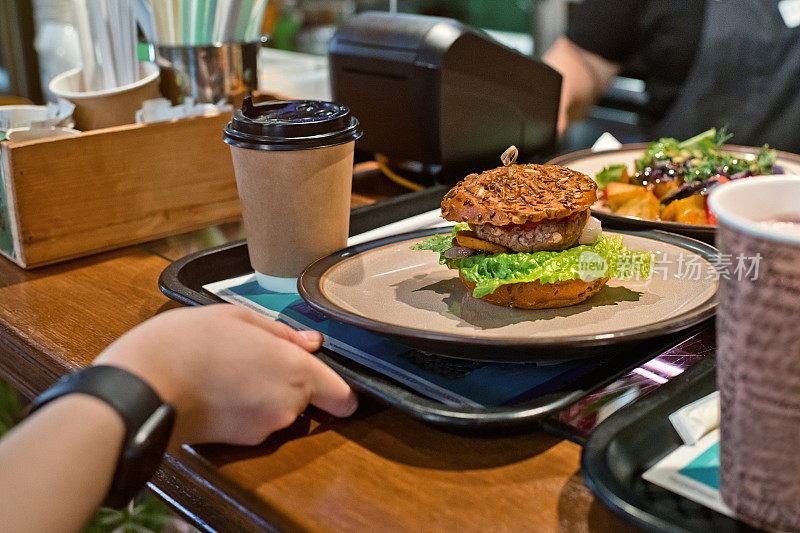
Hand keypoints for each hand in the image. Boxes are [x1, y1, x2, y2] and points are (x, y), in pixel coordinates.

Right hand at [95, 305, 356, 445]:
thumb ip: (282, 332)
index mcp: (294, 370)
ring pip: (280, 409)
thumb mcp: (237, 317)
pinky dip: (245, 408)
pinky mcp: (240, 442)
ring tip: (229, 368)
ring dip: (264, 392)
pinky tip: (218, 388)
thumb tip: (311, 343)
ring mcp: (264, 427)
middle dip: (289, 380)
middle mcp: (287, 405)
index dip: (340, 389)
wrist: (141, 386)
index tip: (333, 381)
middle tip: (254, 356)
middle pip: (307, 397)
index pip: (343, 395)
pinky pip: (256, 421)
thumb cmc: (185, 343)